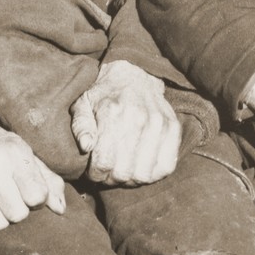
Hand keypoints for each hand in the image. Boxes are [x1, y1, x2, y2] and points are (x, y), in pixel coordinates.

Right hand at [0, 105, 65, 229]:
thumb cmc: (2, 148)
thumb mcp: (28, 154)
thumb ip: (49, 181)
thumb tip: (60, 209)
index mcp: (13, 153)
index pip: (36, 196)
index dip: (37, 197)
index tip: (30, 189)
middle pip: (17, 214)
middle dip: (19, 208)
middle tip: (12, 194)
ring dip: (1, 215)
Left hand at [70, 60, 181, 185]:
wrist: (134, 76)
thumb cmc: (104, 95)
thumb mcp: (82, 104)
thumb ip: (80, 126)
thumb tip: (86, 146)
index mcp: (113, 112)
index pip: (104, 162)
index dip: (95, 173)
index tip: (93, 170)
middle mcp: (139, 118)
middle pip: (124, 172)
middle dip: (111, 178)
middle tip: (107, 172)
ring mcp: (159, 124)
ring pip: (144, 174)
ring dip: (131, 179)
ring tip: (124, 169)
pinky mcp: (173, 128)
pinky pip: (166, 167)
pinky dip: (153, 174)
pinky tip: (141, 166)